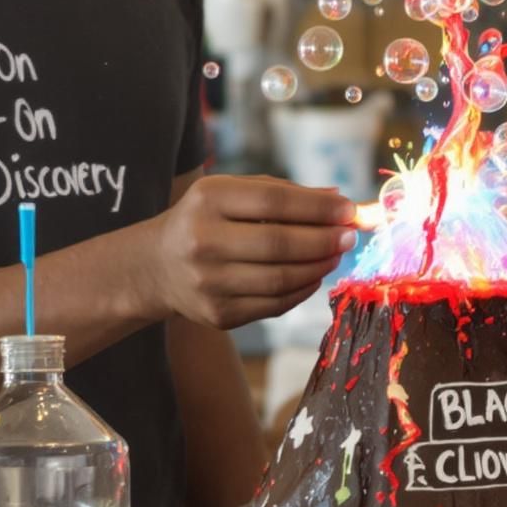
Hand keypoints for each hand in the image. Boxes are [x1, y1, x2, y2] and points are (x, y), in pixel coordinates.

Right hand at [139, 175, 355, 328]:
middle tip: (349, 236)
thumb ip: (282, 192)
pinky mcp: (219, 314)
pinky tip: (313, 275)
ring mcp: (209, 283)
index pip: (274, 201)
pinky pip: (275, 304)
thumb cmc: (206, 219)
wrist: (157, 266)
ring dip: (319, 267)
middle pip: (280, 243)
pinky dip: (302, 290)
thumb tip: (338, 200)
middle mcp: (203, 241)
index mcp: (208, 199)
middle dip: (324, 240)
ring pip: (281, 279)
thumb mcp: (231, 193)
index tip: (349, 210)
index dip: (318, 208)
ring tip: (335, 255)